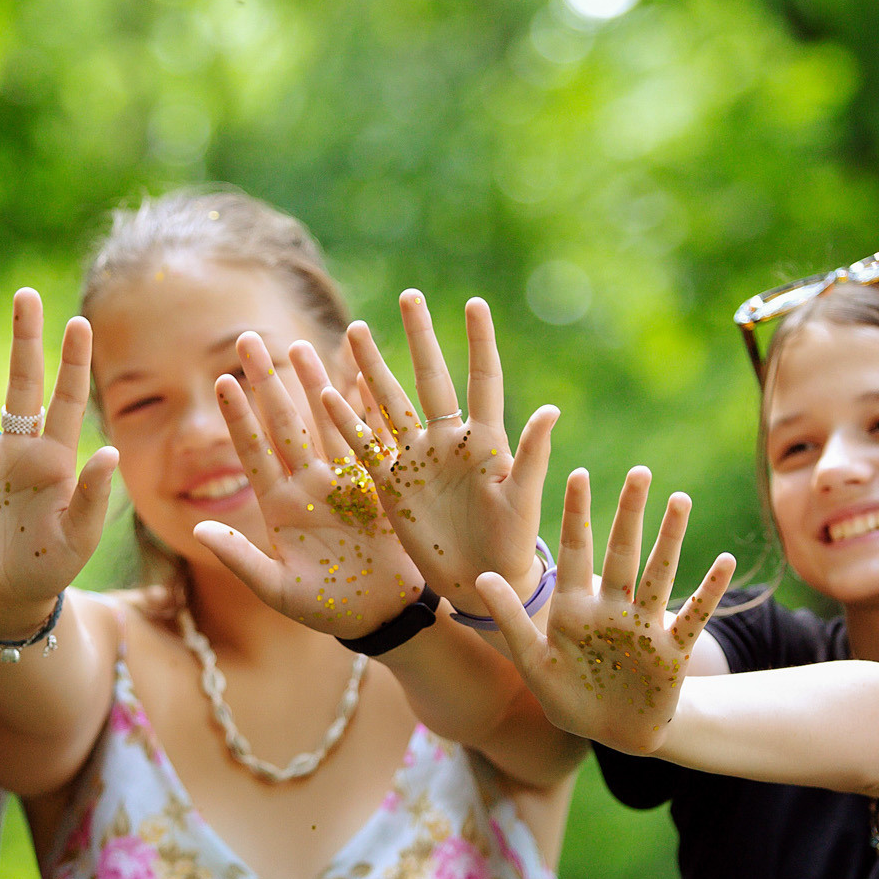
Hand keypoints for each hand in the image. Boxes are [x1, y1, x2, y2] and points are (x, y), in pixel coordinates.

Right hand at [0, 288, 117, 638]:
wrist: (4, 600)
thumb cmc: (48, 569)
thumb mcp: (77, 538)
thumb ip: (93, 496)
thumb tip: (111, 452)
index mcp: (55, 459)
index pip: (67, 399)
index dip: (73, 362)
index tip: (80, 322)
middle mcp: (18, 448)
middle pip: (22, 382)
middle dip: (24, 339)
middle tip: (24, 296)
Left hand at [193, 332, 428, 636]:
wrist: (382, 617)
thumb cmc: (327, 608)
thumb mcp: (277, 589)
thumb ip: (239, 558)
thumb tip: (198, 528)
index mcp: (279, 507)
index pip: (252, 451)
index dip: (237, 416)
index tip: (222, 380)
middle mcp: (308, 486)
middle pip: (282, 424)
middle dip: (265, 381)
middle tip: (247, 338)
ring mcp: (343, 482)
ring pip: (322, 422)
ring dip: (310, 383)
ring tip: (296, 344)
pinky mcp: (377, 487)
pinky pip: (368, 439)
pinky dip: (362, 408)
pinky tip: (357, 375)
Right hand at [323, 291, 556, 616]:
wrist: (482, 583)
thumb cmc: (512, 544)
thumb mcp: (522, 501)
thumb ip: (531, 456)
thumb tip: (551, 410)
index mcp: (485, 441)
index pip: (483, 380)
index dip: (479, 342)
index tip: (474, 303)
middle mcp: (448, 441)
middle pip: (431, 379)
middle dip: (420, 338)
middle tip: (410, 296)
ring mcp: (417, 460)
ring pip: (390, 403)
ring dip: (373, 368)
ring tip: (357, 329)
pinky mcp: (391, 485)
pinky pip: (365, 446)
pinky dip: (347, 421)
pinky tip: (326, 391)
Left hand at [474, 466, 733, 752]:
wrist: (613, 735)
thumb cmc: (570, 698)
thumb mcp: (534, 663)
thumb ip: (511, 621)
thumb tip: (482, 577)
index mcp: (575, 607)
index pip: (575, 551)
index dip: (576, 515)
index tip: (578, 473)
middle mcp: (611, 607)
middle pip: (622, 552)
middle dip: (629, 513)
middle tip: (639, 473)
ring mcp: (644, 626)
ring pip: (659, 573)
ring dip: (670, 539)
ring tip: (680, 499)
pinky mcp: (671, 651)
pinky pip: (693, 616)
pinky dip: (709, 591)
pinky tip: (724, 561)